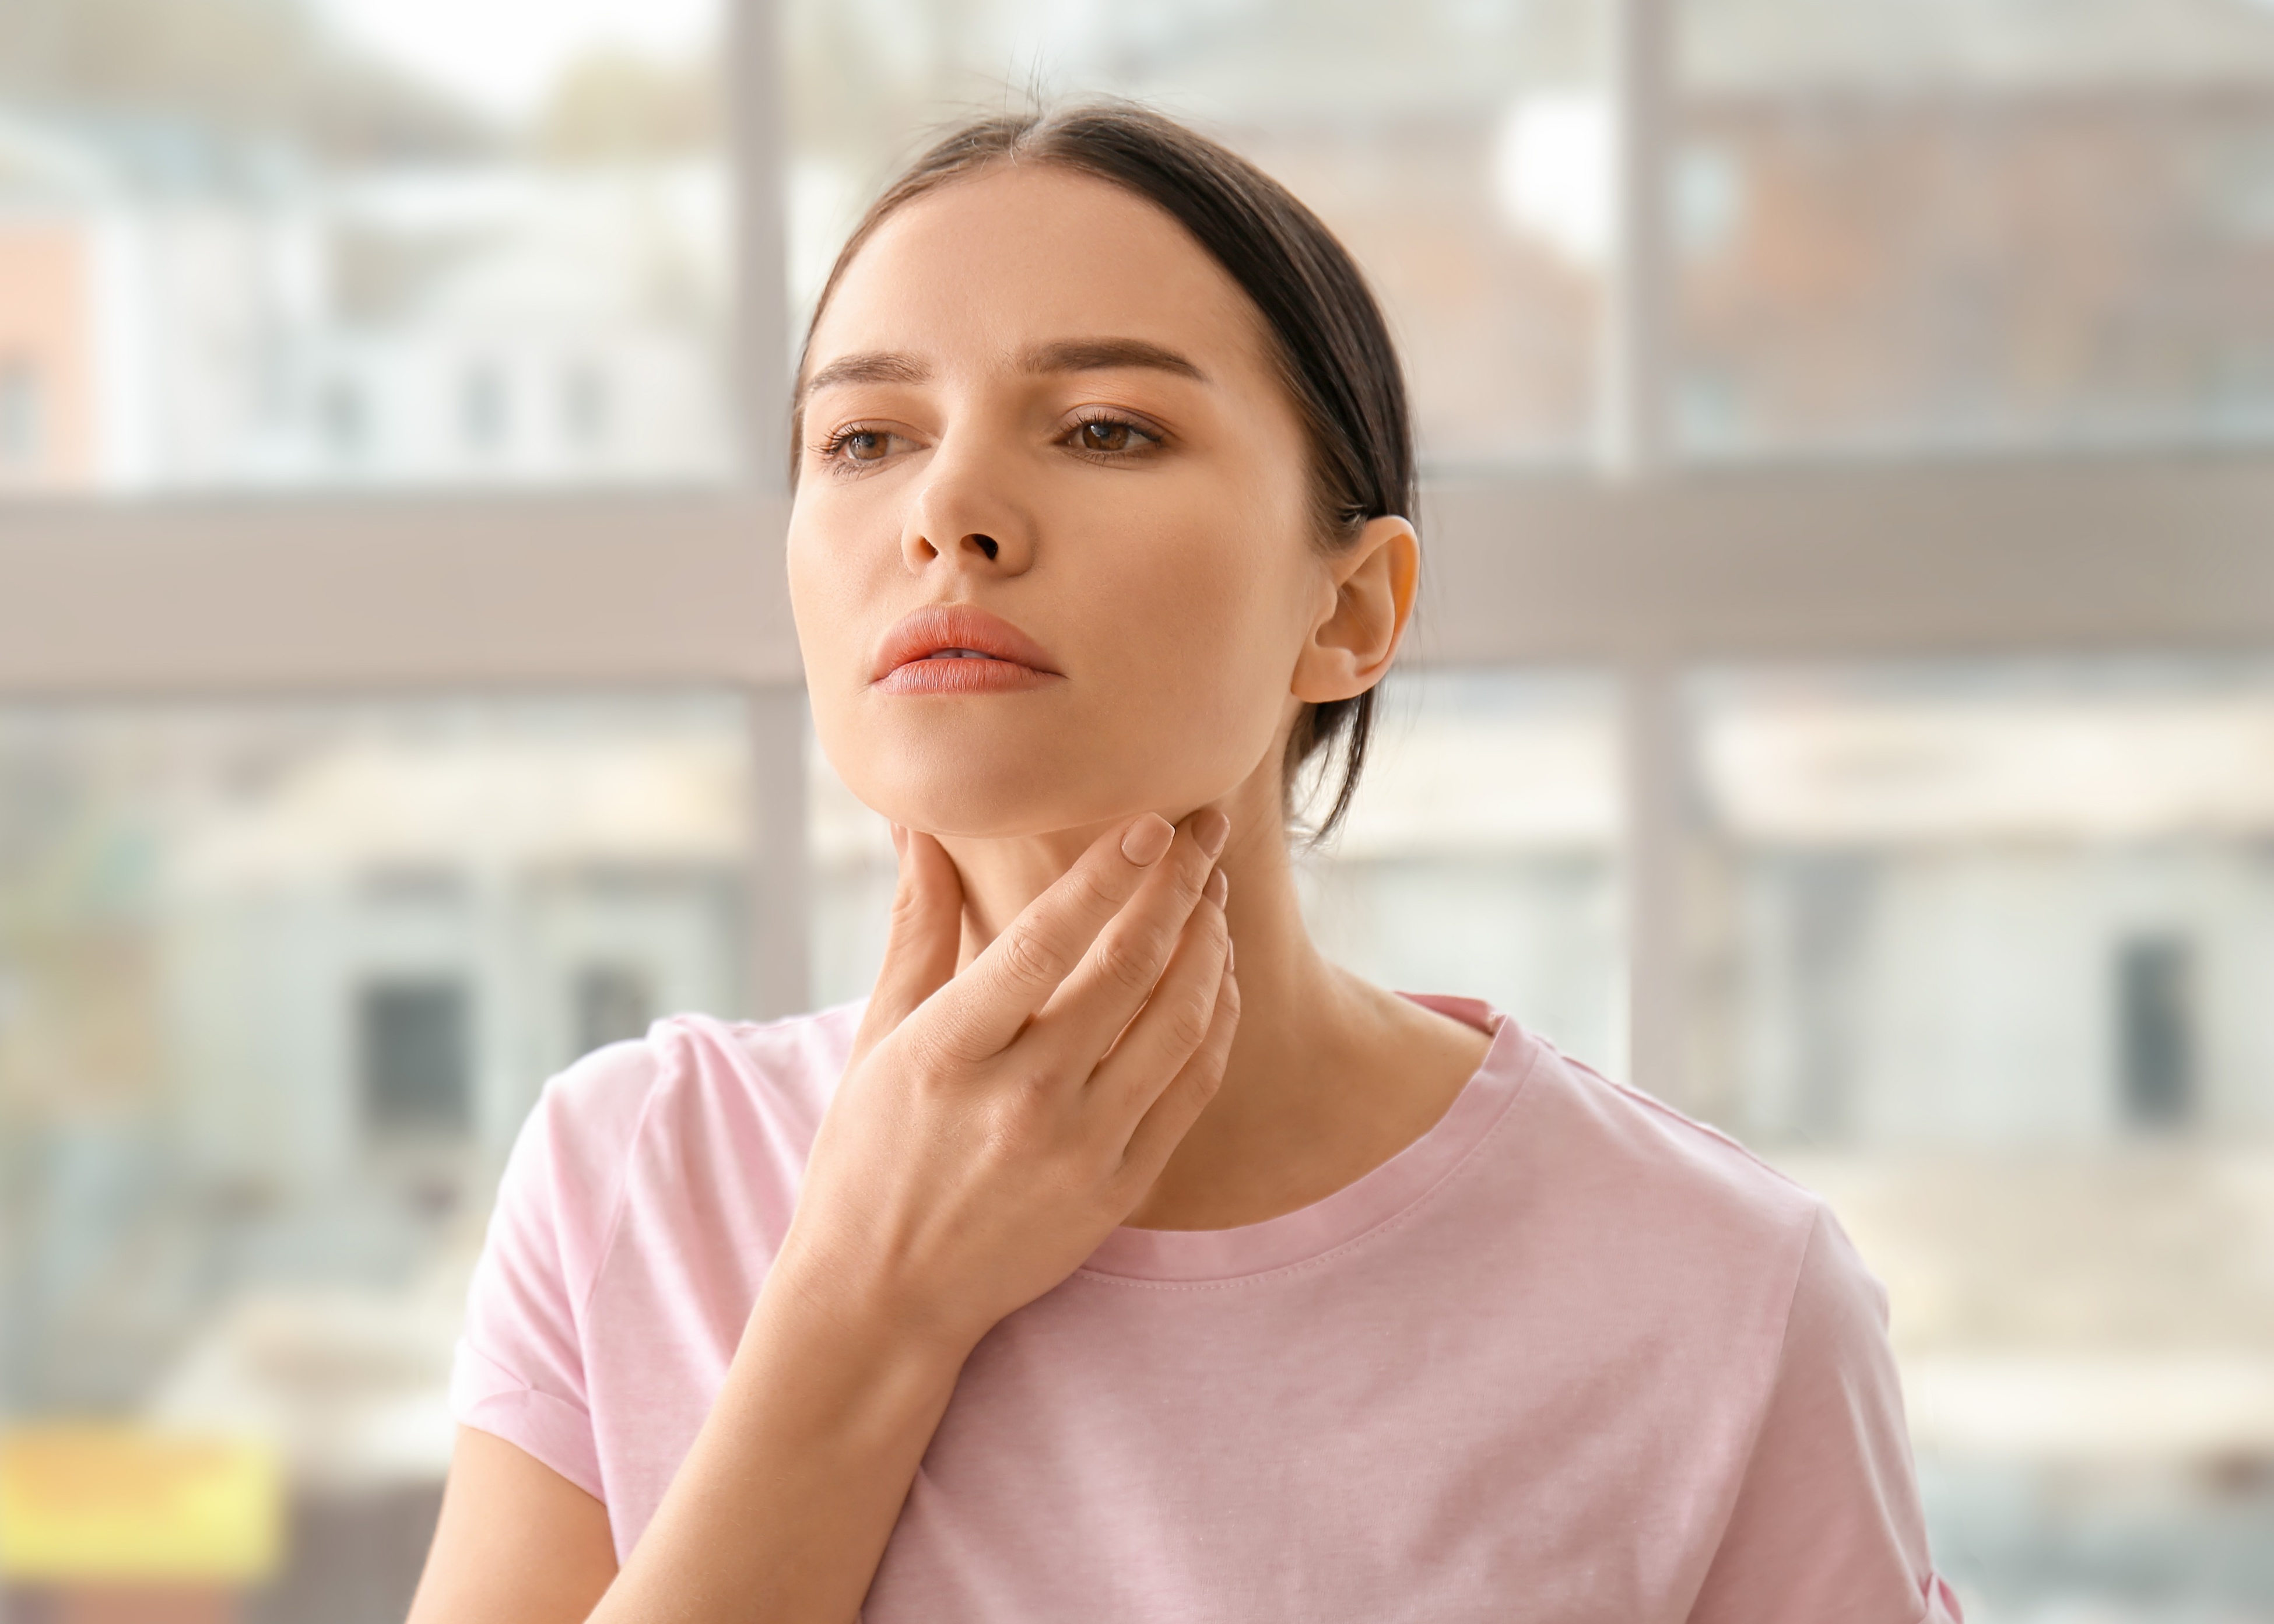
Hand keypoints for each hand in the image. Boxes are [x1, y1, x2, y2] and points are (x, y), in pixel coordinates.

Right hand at [770, 810, 1238, 1354]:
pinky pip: (1192, 1087)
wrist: (882, 1300)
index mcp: (949, 1053)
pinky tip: (1215, 977)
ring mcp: (1079, 1150)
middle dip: (1180, 888)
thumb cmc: (868, 1157)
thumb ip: (914, 929)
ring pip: (1179, 1024)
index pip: (1045, 941)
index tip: (1153, 821)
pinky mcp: (1118, 1191)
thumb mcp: (876, 1039)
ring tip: (1213, 896)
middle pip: (1129, 970)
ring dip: (1209, 948)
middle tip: (1204, 833)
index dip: (1109, 875)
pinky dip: (1217, 1022)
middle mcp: (1020, 1101)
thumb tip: (920, 827)